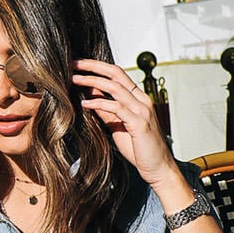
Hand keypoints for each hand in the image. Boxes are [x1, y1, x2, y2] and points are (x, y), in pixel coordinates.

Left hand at [72, 58, 176, 189]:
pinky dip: (99, 103)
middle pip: (116, 74)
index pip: (117, 74)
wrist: (159, 169)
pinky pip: (117, 108)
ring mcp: (142, 110)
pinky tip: (85, 104)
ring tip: (75, 79)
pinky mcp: (139, 123)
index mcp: (138, 99)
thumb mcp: (118, 126)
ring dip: (92, 81)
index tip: (78, 65)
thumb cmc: (140, 149)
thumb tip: (90, 97)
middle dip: (93, 66)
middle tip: (74, 63)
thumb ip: (107, 111)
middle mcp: (142, 100)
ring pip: (115, 87)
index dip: (97, 67)